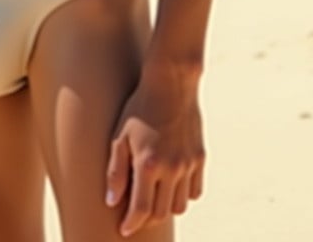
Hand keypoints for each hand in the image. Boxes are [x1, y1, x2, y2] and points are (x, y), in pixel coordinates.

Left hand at [105, 63, 204, 235]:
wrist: (171, 84)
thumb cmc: (139, 108)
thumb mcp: (119, 136)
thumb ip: (116, 171)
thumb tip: (112, 201)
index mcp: (148, 164)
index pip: (141, 209)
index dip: (131, 224)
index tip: (124, 229)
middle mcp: (171, 168)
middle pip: (161, 213)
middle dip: (147, 219)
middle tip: (136, 213)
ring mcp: (189, 164)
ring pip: (180, 205)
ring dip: (165, 208)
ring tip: (154, 199)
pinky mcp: (200, 158)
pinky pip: (195, 191)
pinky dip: (184, 195)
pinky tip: (172, 187)